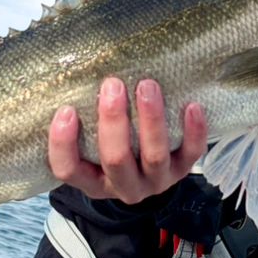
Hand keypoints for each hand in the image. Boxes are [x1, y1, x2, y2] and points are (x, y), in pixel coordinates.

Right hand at [47, 77, 207, 202]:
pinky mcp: (182, 171)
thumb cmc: (110, 144)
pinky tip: (192, 106)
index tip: (66, 110)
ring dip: (151, 120)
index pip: (68, 170)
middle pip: (116, 160)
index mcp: (92, 181)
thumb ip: (83, 118)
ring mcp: (154, 181)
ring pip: (154, 157)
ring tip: (147, 86)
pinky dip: (193, 132)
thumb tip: (77, 71)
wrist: (149, 171)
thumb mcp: (91, 141)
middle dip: (114, 122)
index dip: (64, 144)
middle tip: (112, 86)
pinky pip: (191, 154)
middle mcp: (123, 186)